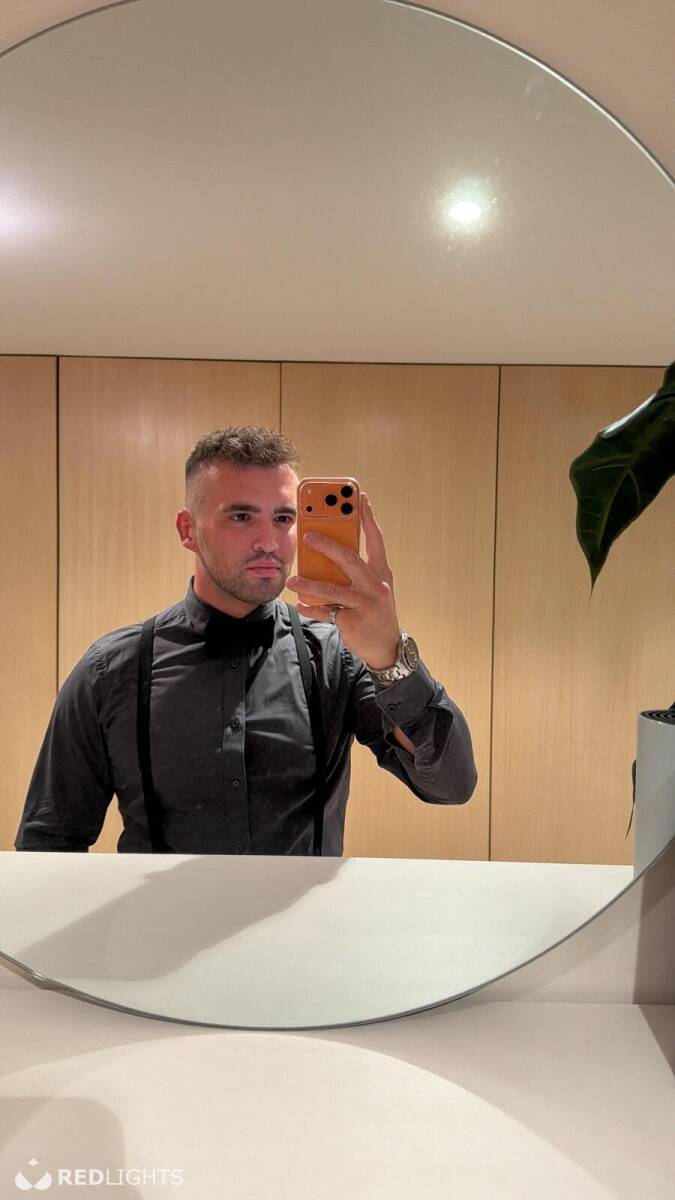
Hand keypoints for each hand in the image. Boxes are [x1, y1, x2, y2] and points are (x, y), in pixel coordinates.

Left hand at [286, 492, 400, 667]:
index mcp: (382, 573)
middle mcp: (376, 586)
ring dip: (309, 583)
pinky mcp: (353, 621)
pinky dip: (311, 608)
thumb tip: (328, 555)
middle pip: (349, 559)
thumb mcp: (374, 588)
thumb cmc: (376, 611)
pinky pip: (326, 611)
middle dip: (327, 545)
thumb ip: (357, 572)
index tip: (359, 497)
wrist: (387, 646)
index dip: (368, 517)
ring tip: (292, 579)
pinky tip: (300, 603)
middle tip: (308, 536)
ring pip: (332, 588)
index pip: (376, 540)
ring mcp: (365, 604)